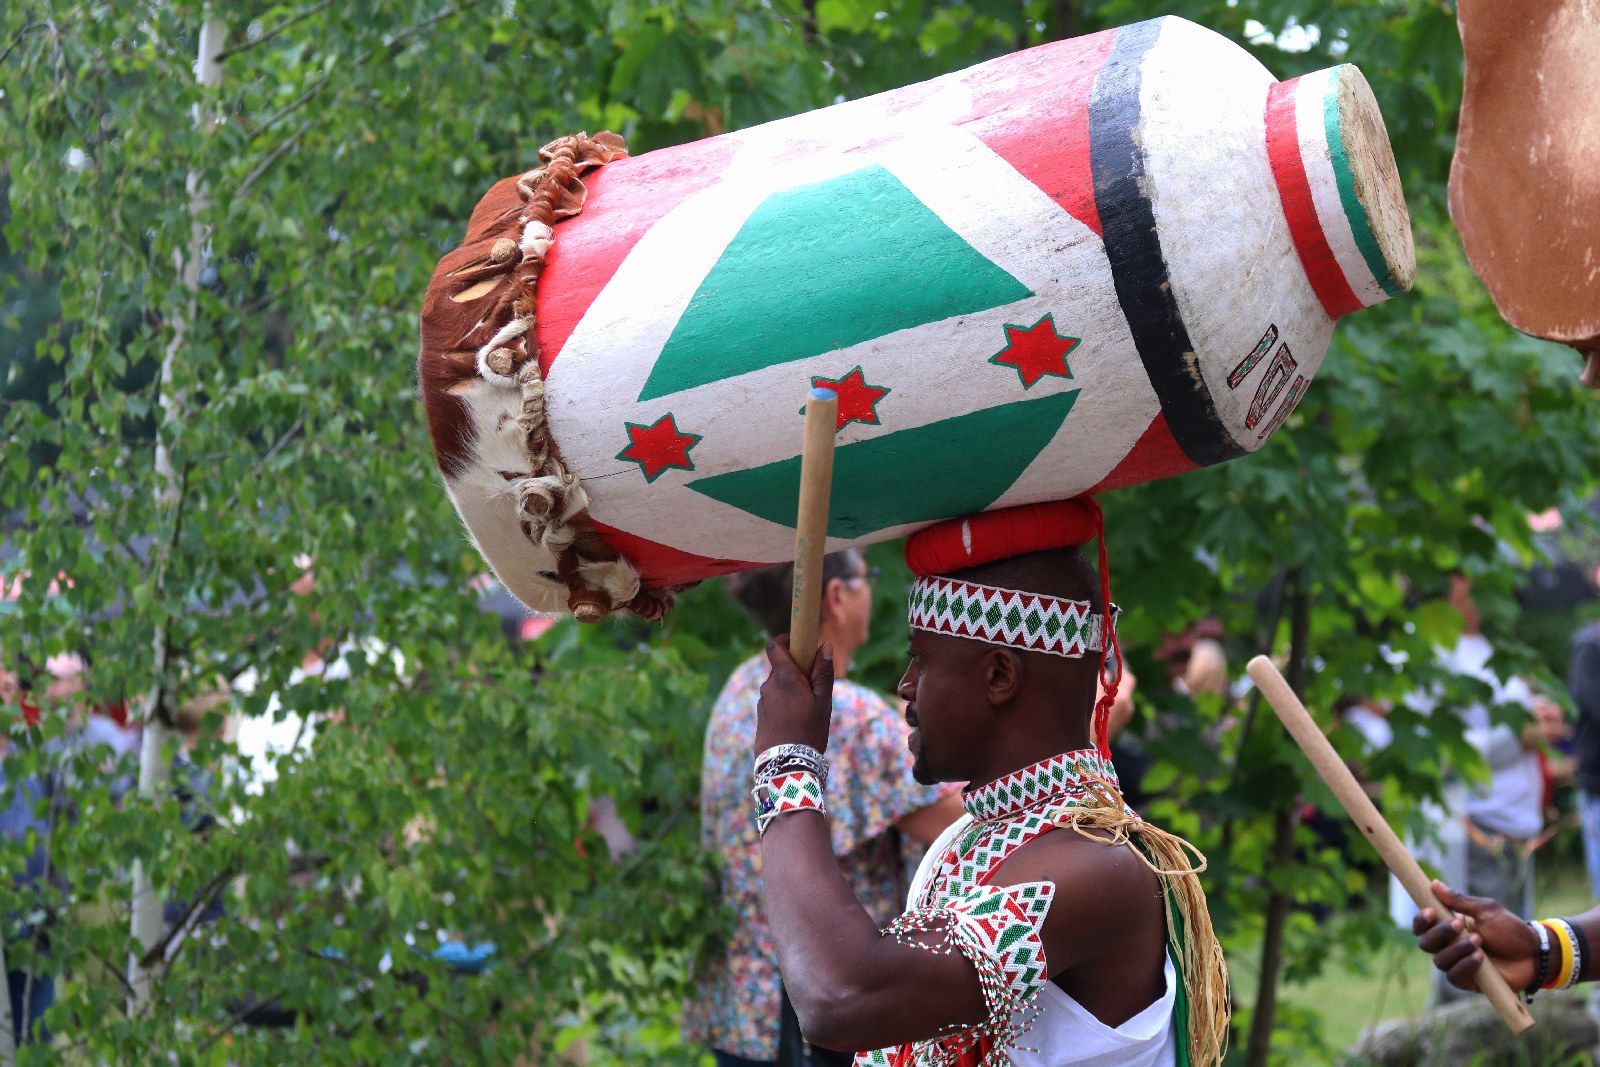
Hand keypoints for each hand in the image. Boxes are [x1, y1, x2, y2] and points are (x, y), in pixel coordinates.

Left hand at [755, 637, 833, 754]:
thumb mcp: (823, 701)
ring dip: (791, 689)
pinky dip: (784, 702)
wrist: (785, 765)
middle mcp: (768, 685)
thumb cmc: (808, 731)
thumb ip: (823, 672)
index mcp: (784, 677)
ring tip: (807, 709)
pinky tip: (796, 721)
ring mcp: (762, 700)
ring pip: (778, 685)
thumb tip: (824, 646)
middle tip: (815, 686)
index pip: (774, 646)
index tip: (800, 643)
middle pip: (781, 667)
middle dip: (796, 670)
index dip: (786, 639)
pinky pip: (774, 700)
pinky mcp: (760, 714)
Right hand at [1412, 880, 1539, 992]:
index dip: (1421, 919)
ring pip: (1439, 960)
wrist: (1534, 954)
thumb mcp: (1487, 910)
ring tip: (1479, 942)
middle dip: (1439, 934)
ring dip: (1456, 949)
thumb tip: (1434, 884)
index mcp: (1449, 926)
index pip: (1423, 924)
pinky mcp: (1467, 980)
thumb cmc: (1511, 930)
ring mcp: (1456, 963)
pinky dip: (1464, 966)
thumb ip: (1460, 901)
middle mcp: (1448, 945)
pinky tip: (1480, 958)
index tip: (1431, 912)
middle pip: (1425, 943)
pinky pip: (1453, 976)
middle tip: (1459, 926)